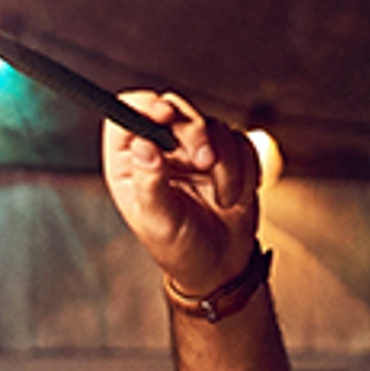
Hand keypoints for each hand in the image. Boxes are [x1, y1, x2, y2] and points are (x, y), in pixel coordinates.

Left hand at [101, 91, 259, 297]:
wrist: (221, 264)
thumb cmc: (180, 248)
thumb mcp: (159, 222)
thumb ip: (150, 184)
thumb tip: (141, 146)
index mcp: (129, 163)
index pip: (126, 115)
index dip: (143, 106)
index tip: (164, 114)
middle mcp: (159, 149)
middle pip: (173, 109)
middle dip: (194, 133)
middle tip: (206, 162)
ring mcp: (192, 148)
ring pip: (212, 125)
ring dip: (225, 163)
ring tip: (223, 199)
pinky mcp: (225, 151)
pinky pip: (239, 140)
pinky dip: (243, 168)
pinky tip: (234, 195)